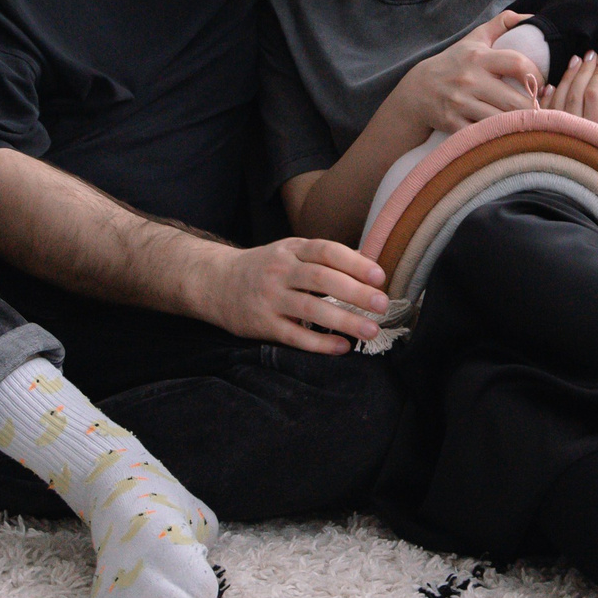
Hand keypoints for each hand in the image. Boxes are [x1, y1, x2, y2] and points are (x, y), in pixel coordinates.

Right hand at [194, 238, 389, 355]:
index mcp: (292, 250)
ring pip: (310, 308)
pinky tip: (342, 347)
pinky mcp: (262, 324)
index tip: (379, 277)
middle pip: (322, 279)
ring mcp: (270, 298)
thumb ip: (324, 257)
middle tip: (382, 305)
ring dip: (344, 321)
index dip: (355, 262)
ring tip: (371, 330)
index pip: (327, 251)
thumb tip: (368, 262)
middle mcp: (280, 271)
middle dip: (356, 292)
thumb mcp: (290, 252)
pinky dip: (319, 342)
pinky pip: (294, 335)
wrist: (216, 283)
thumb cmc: (264, 267)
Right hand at [390, 11, 542, 133]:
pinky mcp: (452, 124)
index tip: (544, 86)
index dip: (537, 76)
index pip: (517, 63)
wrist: (417, 90)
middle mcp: (470, 80)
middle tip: (544, 112)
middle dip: (534, 109)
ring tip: (531, 126)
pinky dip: (497, 138)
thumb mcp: (474, 40)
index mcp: (479, 58)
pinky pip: (482, 136)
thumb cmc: (454, 63)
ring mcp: (460, 104)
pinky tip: (507, 136)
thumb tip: (531, 17)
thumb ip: (502, 24)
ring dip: (519, 127)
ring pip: (501, 122)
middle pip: (514, 100)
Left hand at [545, 50, 597, 158]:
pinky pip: (543, 113)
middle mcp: (573, 135)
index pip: (594, 94)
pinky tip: (553, 83)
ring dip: (567, 76)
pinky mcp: (545, 142)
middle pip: (574, 92)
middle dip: (585, 69)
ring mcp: (556, 138)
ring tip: (577, 60)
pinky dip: (547, 95)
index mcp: (597, 135)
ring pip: (557, 99)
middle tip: (593, 52)